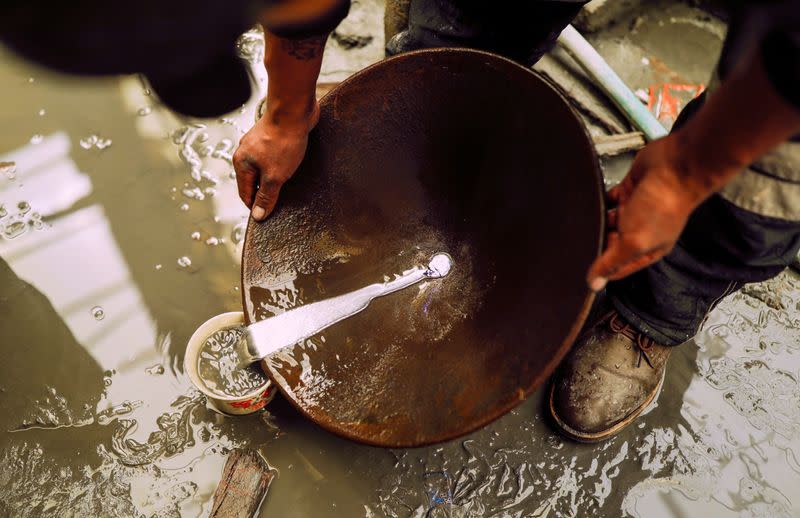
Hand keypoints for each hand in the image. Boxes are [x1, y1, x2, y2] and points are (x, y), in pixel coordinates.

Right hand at [233, 100, 319, 220]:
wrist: (294, 109)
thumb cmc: (283, 141)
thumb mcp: (275, 176)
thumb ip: (266, 196)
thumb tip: (258, 215)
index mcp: (241, 163)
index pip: (245, 194)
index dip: (256, 207)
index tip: (268, 217)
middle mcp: (246, 152)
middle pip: (254, 181)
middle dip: (266, 192)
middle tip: (283, 203)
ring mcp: (259, 143)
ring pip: (265, 168)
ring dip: (275, 178)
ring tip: (290, 185)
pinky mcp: (273, 137)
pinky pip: (274, 157)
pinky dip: (281, 165)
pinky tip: (293, 167)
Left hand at [586, 135, 707, 291]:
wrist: (675, 167)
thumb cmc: (663, 206)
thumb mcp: (634, 243)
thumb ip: (612, 262)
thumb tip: (595, 284)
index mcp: (648, 250)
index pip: (619, 267)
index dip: (601, 271)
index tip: (580, 272)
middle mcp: (642, 232)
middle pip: (612, 244)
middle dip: (597, 245)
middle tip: (574, 246)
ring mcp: (636, 210)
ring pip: (609, 221)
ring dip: (597, 222)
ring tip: (579, 224)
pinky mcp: (630, 190)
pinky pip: (609, 199)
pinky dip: (600, 201)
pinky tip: (589, 203)